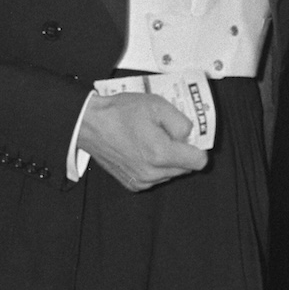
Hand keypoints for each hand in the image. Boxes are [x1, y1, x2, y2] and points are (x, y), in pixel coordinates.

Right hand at [77, 92, 209, 190]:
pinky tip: (142, 150)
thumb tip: (190, 135)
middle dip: (181, 152)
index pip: (199, 161)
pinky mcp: (133, 184)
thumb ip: (181, 122)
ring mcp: (142, 180)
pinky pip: (155, 177)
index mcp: (161, 154)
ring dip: (168, 160)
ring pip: (171, 174)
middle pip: (186, 168)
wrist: (89, 124)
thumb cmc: (119, 113)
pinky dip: (154, 166)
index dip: (197, 147)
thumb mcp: (157, 105)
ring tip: (152, 140)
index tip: (189, 138)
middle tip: (167, 134)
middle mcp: (152, 172)